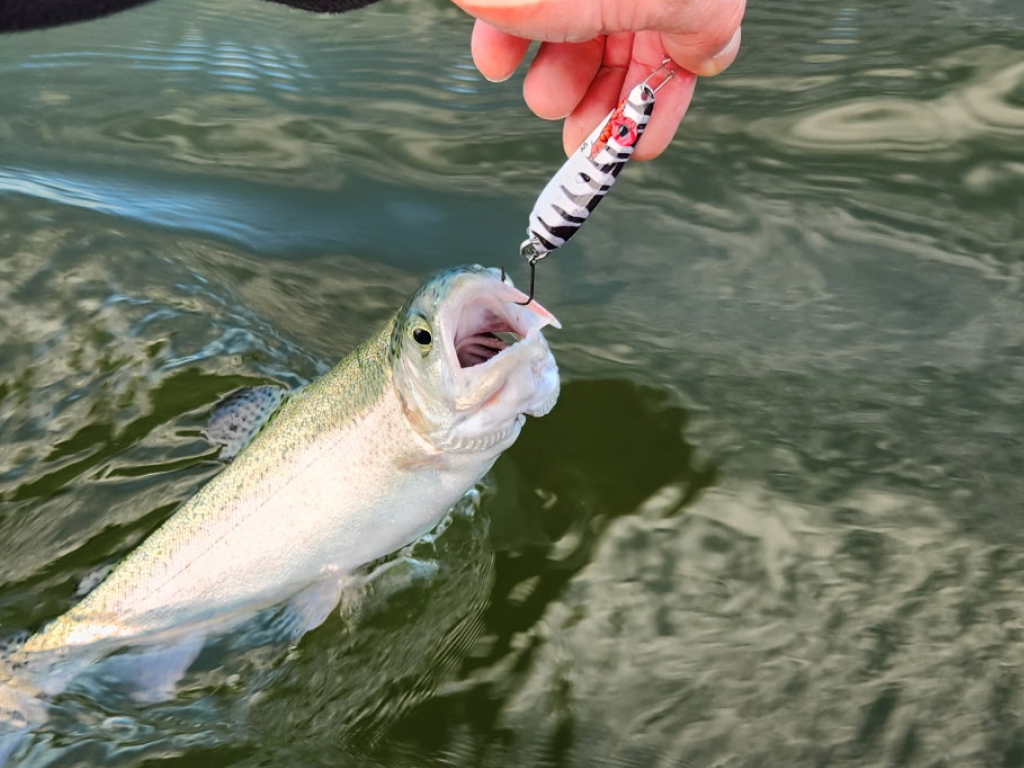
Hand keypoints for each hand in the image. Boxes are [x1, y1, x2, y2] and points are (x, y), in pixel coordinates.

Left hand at [449, 0, 743, 159]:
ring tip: (540, 91)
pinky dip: (507, 32)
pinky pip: (521, 1)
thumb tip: (714, 51)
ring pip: (570, 28)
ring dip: (554, 74)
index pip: (683, 55)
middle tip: (575, 130)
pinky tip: (497, 55)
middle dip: (597, 98)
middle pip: (623, 48)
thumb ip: (701, 27)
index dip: (658, 107)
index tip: (630, 148)